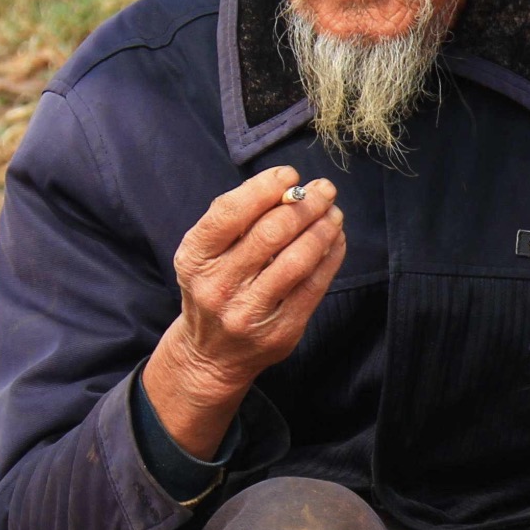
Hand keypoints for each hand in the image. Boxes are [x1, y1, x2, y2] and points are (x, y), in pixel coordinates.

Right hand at [144, 165, 345, 457]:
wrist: (211, 355)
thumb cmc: (215, 287)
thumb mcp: (207, 254)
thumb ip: (239, 222)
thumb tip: (291, 188)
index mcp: (194, 258)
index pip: (229, 213)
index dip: (264, 188)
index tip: (290, 175)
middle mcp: (216, 286)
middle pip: (270, 233)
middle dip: (304, 204)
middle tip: (324, 190)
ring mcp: (248, 312)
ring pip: (297, 260)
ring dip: (322, 229)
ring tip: (333, 213)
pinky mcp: (279, 331)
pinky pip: (313, 286)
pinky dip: (331, 257)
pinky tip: (336, 240)